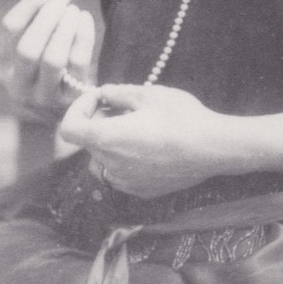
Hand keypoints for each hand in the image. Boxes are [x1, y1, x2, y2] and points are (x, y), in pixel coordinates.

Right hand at [0, 0, 95, 114]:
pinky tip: (85, 19)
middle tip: (62, 1)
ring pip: (53, 58)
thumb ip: (32, 25)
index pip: (9, 29)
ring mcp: (43, 98)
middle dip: (47, 18)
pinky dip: (84, 35)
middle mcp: (16, 88)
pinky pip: (78, 62)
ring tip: (74, 10)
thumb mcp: (29, 53)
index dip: (32, 1)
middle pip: (28, 47)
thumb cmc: (46, 71)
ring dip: (66, 28)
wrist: (67, 112)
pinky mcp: (70, 101)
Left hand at [59, 84, 231, 197]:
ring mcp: (126, 182)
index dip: (78, 110)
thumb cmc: (182, 117)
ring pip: (105, 159)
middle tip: (124, 107)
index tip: (99, 99)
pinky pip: (123, 173)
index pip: (69, 128)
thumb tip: (105, 93)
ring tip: (139, 126)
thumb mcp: (150, 95)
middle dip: (100, 122)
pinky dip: (128, 158)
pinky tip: (152, 144)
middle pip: (89, 142)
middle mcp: (111, 165)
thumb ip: (120, 94)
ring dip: (113, 142)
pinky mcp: (141, 191)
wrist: (214, 148)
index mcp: (107, 138)